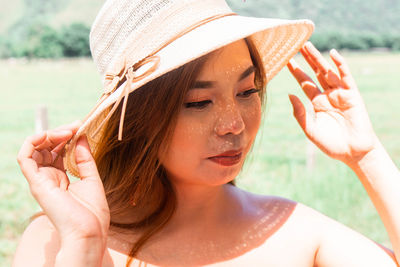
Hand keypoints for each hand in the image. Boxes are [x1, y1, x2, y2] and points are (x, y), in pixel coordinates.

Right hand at [17, 121, 109, 245]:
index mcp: (62, 178)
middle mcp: (49, 178)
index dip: (67, 136)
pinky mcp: (36, 182)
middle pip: (46, 147)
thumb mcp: (91, 178)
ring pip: (34, 149)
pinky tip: (50, 135)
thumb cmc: (92, 212)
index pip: (58, 151)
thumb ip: (85, 157)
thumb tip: (81, 136)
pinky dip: (34, 141)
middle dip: (60, 132)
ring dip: (48, 134)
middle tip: (76, 126)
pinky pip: (24, 157)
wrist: (89, 231)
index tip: (81, 127)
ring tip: (67, 132)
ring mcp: (41, 180)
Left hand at [287, 42, 378, 164]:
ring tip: (307, 45)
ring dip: (318, 58)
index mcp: (317, 103)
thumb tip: (290, 95)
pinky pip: (346, 77)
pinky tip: (333, 54)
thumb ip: (300, 113)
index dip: (296, 71)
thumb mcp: (311, 129)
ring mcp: (340, 93)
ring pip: (327, 72)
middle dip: (306, 59)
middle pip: (315, 73)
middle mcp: (327, 95)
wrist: (352, 153)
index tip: (286, 60)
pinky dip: (340, 65)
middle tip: (296, 45)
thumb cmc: (331, 143)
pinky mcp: (352, 95)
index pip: (304, 82)